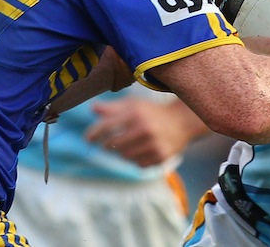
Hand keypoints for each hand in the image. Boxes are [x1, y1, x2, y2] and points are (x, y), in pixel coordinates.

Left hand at [85, 97, 204, 166]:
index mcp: (135, 113)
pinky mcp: (161, 156)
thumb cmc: (153, 112)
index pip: (106, 126)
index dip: (93, 134)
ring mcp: (153, 143)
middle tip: (111, 142)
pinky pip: (139, 164)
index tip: (88, 139)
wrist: (182, 121)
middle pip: (112, 145)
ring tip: (131, 144)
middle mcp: (144, 128)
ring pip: (125, 156)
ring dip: (124, 152)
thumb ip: (113, 108)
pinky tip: (144, 150)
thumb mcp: (134, 105)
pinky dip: (137, 159)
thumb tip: (92, 108)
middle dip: (109, 145)